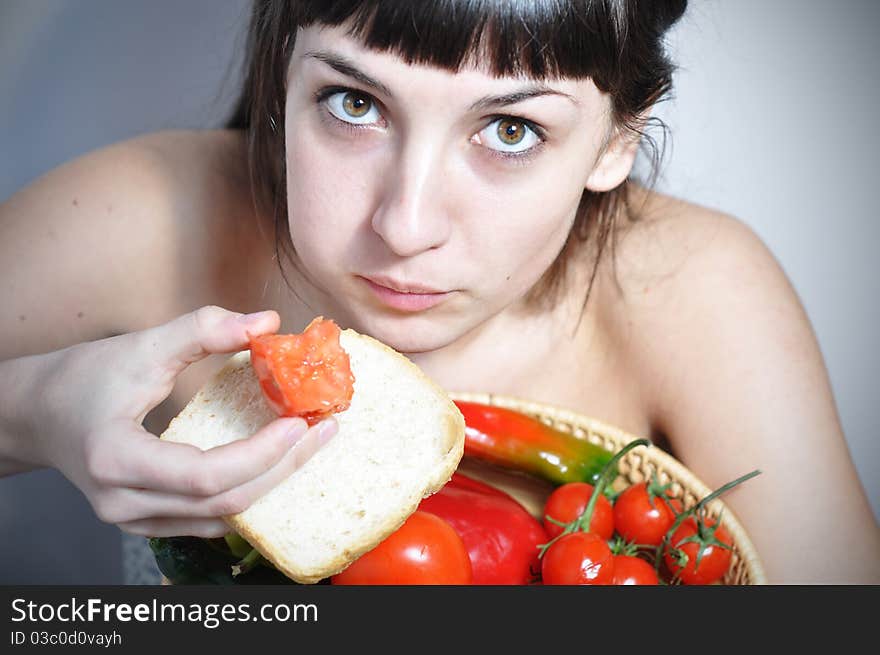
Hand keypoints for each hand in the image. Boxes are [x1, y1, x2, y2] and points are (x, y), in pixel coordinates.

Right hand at [30, 305, 336, 537]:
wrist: (35, 414)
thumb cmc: (80, 378)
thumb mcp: (140, 346)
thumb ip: (202, 330)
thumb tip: (267, 322)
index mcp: (118, 461)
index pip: (206, 476)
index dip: (262, 454)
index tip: (301, 422)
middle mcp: (125, 504)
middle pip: (224, 503)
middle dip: (283, 468)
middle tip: (324, 430)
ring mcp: (135, 522)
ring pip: (221, 519)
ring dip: (272, 483)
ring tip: (310, 443)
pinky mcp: (147, 522)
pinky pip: (209, 521)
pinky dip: (248, 493)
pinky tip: (276, 464)